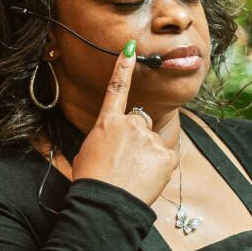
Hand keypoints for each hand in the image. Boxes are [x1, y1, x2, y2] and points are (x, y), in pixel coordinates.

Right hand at [68, 42, 173, 204]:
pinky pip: (166, 156)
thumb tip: (92, 141)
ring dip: (147, 153)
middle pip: (140, 122)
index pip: (116, 88)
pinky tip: (147, 177)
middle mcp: (130, 124)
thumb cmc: (91, 180)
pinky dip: (159, 166)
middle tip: (126, 159)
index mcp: (107, 122)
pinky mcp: (166, 154)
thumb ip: (101, 138)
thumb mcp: (86, 152)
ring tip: (134, 172)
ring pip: (152, 140)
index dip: (124, 66)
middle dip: (137, 136)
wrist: (106, 202)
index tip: (131, 48)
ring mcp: (149, 138)